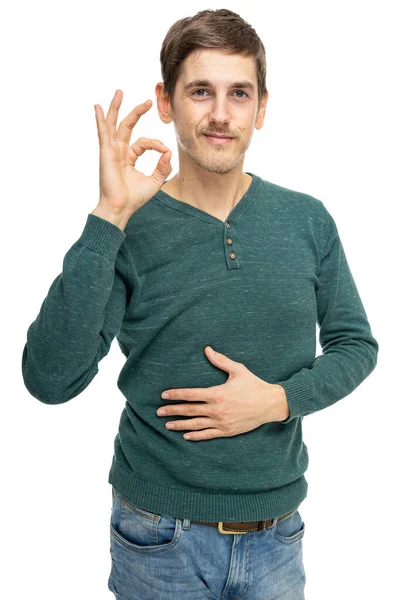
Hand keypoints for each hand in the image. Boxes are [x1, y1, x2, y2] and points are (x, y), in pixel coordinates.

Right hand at [94, 89, 171, 216]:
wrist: (121, 207)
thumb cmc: (134, 198)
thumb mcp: (155, 181)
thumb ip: (163, 166)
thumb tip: (169, 151)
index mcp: (129, 157)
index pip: (144, 142)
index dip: (156, 144)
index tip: (165, 151)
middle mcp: (119, 151)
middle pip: (127, 126)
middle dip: (136, 112)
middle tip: (148, 101)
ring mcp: (111, 151)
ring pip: (114, 124)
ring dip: (116, 108)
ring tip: (120, 92)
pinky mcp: (105, 153)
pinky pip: (103, 133)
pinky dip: (100, 120)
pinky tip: (97, 107)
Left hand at [157, 346, 289, 440]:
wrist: (270, 404)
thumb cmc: (254, 385)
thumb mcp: (238, 370)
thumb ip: (220, 361)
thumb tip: (207, 349)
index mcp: (217, 393)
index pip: (191, 394)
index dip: (176, 395)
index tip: (164, 395)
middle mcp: (217, 409)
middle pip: (189, 410)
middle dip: (172, 411)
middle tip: (159, 411)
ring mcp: (222, 422)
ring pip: (195, 425)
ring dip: (180, 425)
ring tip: (167, 425)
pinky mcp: (227, 431)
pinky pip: (207, 435)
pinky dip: (195, 436)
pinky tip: (185, 435)